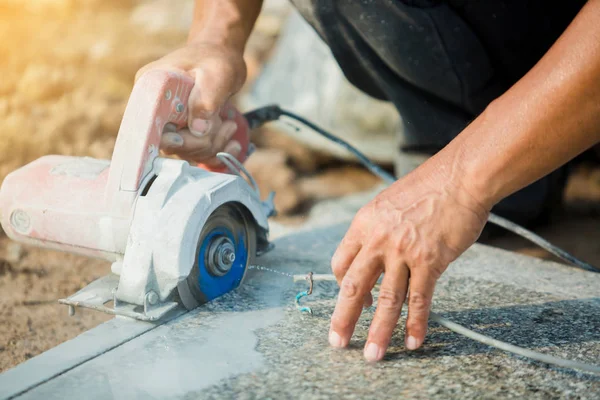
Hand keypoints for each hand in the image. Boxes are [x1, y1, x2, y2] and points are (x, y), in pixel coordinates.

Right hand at [135, 41, 246, 166]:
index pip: (151, 127)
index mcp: (150, 90)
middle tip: (226, 124)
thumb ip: (205, 100)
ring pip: (188, 152)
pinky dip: (217, 153)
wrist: (220, 56)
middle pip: (172, 145)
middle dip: (203, 141)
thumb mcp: (215, 74)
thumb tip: (197, 131)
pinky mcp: (184, 133)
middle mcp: (155, 110)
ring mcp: (170, 125)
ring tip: (229, 124)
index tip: (190, 136)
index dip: (171, 139)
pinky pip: (198, 155)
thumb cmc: (215, 59)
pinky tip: (232, 144)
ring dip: (214, 144)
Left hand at [328, 161, 488, 361]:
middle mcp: (378, 240)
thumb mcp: (387, 204)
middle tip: (337, 342)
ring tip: (373, 355)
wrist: (459, 178)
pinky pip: (419, 299)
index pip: (341, 263)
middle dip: (344, 319)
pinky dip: (416, 323)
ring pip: (387, 300)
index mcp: (363, 224)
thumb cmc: (426, 188)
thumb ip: (376, 230)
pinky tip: (412, 341)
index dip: (343, 286)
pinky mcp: (430, 262)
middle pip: (354, 287)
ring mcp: (404, 252)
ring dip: (379, 331)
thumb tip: (372, 255)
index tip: (353, 299)